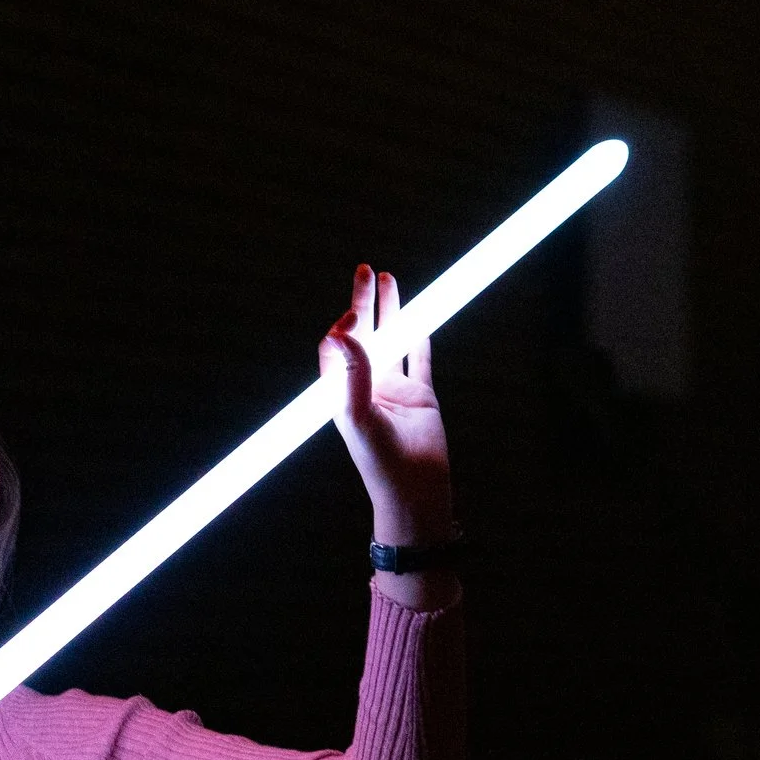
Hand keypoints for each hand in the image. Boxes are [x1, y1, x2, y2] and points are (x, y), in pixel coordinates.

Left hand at [323, 264, 457, 608]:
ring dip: (391, 311)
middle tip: (365, 270)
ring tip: (388, 278)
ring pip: (393, 340)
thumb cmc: (379, 462)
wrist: (415, 490)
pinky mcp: (422, 396)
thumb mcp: (359, 416)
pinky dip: (422, 337)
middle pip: (364, 334)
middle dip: (363, 302)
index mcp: (343, 392)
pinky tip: (421, 315)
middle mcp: (367, 386)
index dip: (342, 326)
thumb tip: (340, 333)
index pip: (337, 348)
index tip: (352, 312)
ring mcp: (395, 389)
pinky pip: (422, 360)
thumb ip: (352, 374)